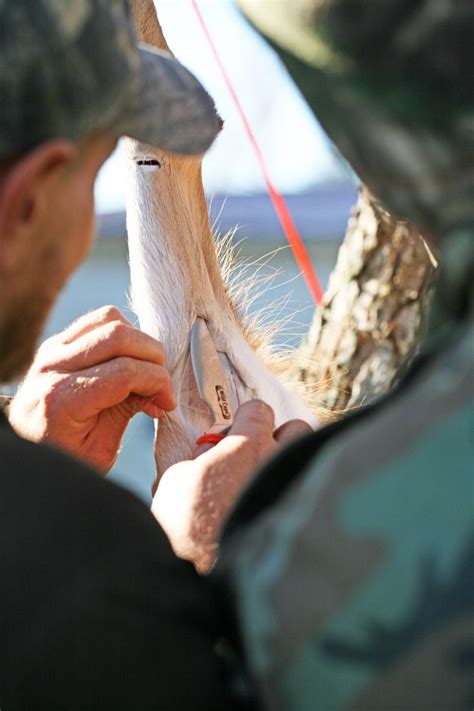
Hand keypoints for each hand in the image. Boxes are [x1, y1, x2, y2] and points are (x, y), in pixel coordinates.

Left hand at [8, 306, 175, 472]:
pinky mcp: (57, 340)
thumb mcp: (100, 449)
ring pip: (110, 319)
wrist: (28, 445)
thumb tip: (161, 393)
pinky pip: (98, 320)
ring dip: (139, 341)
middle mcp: (53, 366)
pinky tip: (129, 359)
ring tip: (145, 370)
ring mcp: (52, 348)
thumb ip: (129, 412)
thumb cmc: (64, 453)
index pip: (123, 372)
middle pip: (119, 337)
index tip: (167, 401)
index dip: (157, 382)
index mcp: (61, 399)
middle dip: (154, 358)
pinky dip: (123, 333)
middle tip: (162, 386)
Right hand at [152, 400, 310, 572]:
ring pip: (306, 461)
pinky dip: (296, 495)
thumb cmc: (186, 527)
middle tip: (257, 456)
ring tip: (269, 482)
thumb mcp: (176, 480)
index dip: (245, 419)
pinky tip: (275, 510)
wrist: (205, 579)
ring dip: (291, 464)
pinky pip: (307, 493)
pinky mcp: (300, 519)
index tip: (235, 433)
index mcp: (247, 446)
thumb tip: (209, 457)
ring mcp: (294, 490)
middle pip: (296, 429)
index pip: (258, 410)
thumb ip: (200, 459)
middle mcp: (279, 463)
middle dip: (279, 437)